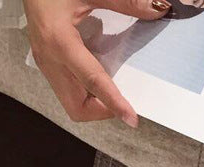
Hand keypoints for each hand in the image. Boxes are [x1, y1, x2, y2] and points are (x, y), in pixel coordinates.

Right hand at [22, 0, 172, 126]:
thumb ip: (124, 1)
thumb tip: (157, 9)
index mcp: (59, 41)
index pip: (92, 81)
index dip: (113, 103)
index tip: (131, 119)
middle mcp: (50, 59)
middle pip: (76, 108)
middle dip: (102, 111)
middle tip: (123, 102)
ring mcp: (45, 64)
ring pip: (71, 103)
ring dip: (94, 103)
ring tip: (113, 89)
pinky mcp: (46, 63)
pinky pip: (68, 90)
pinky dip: (86, 92)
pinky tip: (98, 74)